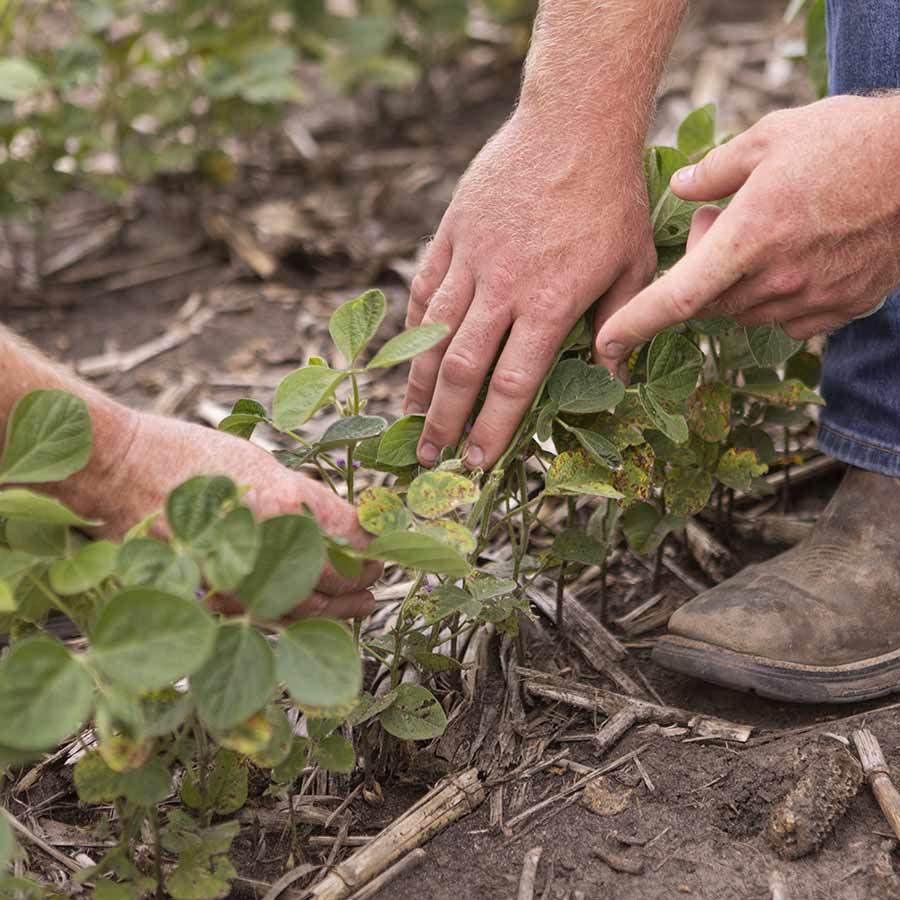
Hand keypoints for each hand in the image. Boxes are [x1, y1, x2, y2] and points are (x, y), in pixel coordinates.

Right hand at [66, 410, 379, 618]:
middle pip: (337, 577)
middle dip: (364, 581)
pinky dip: (293, 618)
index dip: (377, 547)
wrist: (121, 470)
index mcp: (287, 499)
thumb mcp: (258, 461)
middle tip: (378, 580)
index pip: (354, 536)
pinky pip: (263, 615)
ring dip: (338, 610)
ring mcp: (241, 573)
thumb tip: (342, 525)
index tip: (385, 548)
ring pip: (305, 606)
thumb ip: (302, 497)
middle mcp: (270, 540)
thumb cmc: (187, 453)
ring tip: (360, 607)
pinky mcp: (214, 592)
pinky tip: (309, 616)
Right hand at [404, 108, 656, 469]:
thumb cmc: (612, 196)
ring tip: (408, 417)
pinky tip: (409, 352)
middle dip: (443, 419)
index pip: (512, 383)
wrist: (575, 122)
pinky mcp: (453, 231)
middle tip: (429, 456)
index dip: (492, 429)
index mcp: (551, 302)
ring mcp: (473, 257)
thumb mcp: (633, 263)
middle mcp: (504, 286)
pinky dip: (415, 325)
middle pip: (463, 367)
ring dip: (419, 381)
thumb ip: (619, 324)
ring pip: (433, 332)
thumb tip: (614, 377)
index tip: (476, 462)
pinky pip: (425, 287)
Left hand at [594, 95, 899, 370]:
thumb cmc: (845, 144)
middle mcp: (775, 281)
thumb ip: (713, 170)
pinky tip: (795, 257)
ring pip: (742, 311)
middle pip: (705, 301)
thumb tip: (679, 187)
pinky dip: (773, 296)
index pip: (676, 297)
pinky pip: (784, 318)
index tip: (605, 345)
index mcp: (749, 239)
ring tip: (766, 233)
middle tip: (720, 222)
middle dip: (697, 271)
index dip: (634, 324)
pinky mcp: (837, 310)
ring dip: (735, 283)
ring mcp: (809, 301)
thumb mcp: (768, 137)